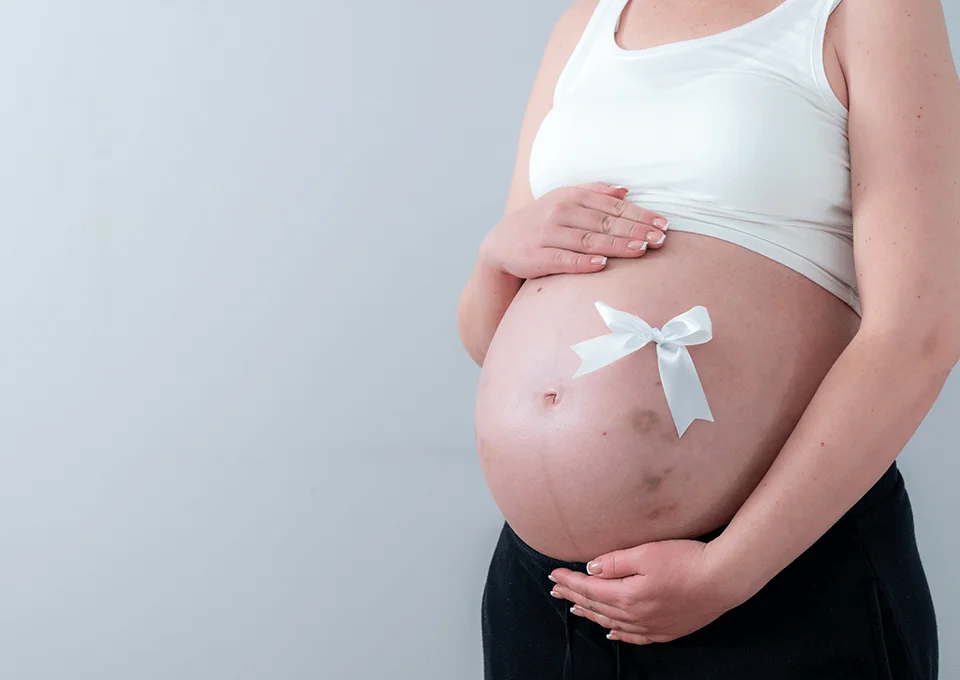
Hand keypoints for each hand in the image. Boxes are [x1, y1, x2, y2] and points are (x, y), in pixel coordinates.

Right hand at [479, 182, 669, 279]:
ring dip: (616, 246)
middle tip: (660, 239)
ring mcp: (548, 234)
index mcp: (571, 196)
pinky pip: (564, 259)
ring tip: (641, 250)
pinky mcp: (537, 256)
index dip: (639, 215)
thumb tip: (626, 189)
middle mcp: (560, 212)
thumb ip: (594, 192)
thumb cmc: (541, 221)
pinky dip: (583, 262)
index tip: (663, 224)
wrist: (501, 243)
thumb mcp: (563, 199)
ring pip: (588, 240)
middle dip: (635, 231)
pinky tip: (602, 265)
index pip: (612, 206)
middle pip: (605, 222)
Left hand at [548, 538, 748, 644]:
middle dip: (574, 597)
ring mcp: (652, 626)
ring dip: (591, 615)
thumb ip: (616, 562)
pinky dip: (619, 634)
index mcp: (627, 595)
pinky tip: (611, 632)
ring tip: (575, 609)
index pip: (589, 588)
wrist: (724, 579)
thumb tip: (590, 569)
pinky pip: (636, 636)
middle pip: (597, 607)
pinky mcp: (668, 630)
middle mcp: (636, 615)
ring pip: (612, 623)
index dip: (570, 582)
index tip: (554, 574)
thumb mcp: (646, 552)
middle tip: (556, 591)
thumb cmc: (686, 560)